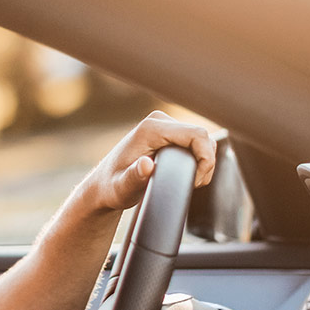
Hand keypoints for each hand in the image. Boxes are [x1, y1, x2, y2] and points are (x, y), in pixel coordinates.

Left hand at [81, 111, 216, 212]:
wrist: (105, 185)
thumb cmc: (112, 187)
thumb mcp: (122, 188)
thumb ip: (133, 177)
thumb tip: (147, 164)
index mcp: (150, 129)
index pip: (197, 135)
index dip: (205, 159)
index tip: (195, 180)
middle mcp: (158, 121)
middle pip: (202, 136)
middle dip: (205, 163)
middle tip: (191, 185)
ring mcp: (164, 125)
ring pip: (202, 139)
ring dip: (203, 162)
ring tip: (189, 181)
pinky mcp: (169, 132)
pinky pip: (195, 141)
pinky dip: (199, 158)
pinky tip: (187, 174)